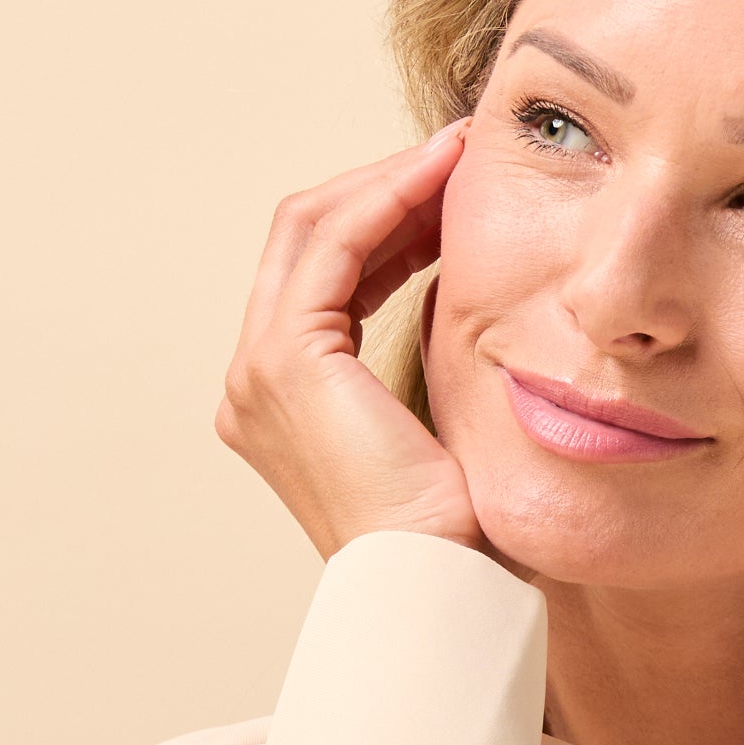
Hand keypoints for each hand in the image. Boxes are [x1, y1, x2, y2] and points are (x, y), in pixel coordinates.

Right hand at [215, 117, 493, 561]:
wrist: (442, 588)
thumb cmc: (462, 541)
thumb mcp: (446, 437)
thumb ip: (436, 374)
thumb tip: (490, 318)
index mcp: (285, 403)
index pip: (325, 275)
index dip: (388, 221)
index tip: (454, 192)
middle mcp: (253, 384)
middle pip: (307, 240)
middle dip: (383, 190)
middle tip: (458, 158)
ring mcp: (258, 371)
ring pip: (313, 229)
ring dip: (386, 182)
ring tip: (456, 156)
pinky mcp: (286, 362)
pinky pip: (331, 247)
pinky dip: (386, 202)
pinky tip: (441, 180)